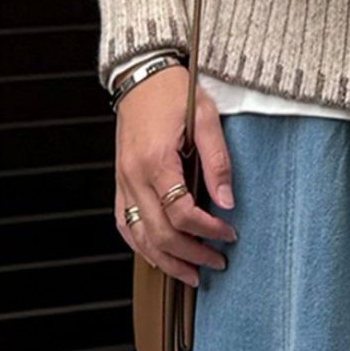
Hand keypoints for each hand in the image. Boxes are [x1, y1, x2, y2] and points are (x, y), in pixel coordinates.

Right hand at [113, 65, 237, 286]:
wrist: (141, 76)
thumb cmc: (173, 92)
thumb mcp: (205, 118)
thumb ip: (217, 161)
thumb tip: (227, 201)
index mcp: (156, 162)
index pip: (182, 213)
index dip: (209, 230)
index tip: (230, 233)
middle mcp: (134, 177)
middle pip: (159, 233)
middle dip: (190, 255)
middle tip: (217, 262)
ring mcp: (122, 182)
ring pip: (138, 236)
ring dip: (165, 260)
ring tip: (190, 274)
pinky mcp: (119, 182)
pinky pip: (125, 223)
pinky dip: (141, 246)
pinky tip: (159, 255)